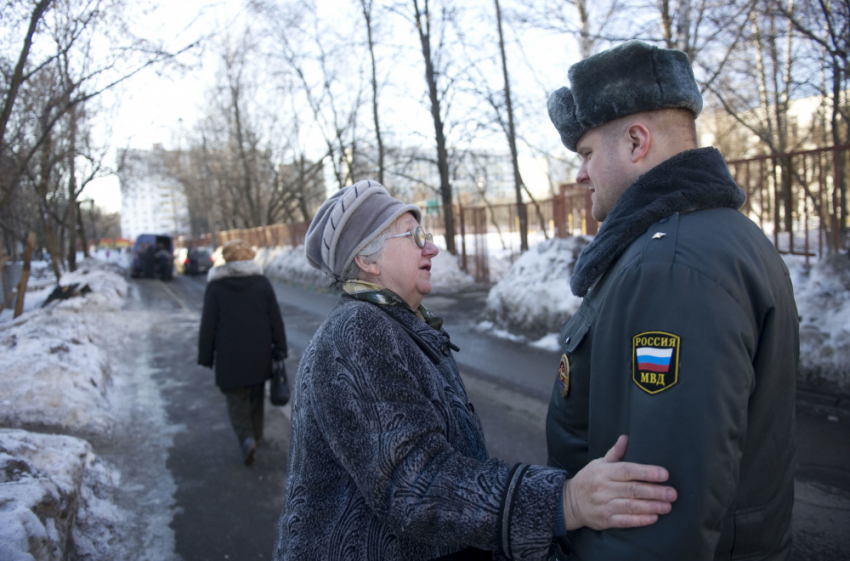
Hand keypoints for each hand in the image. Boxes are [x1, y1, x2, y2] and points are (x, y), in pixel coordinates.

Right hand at [562, 435, 676, 530]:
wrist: (569, 502)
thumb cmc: (589, 479)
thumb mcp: (599, 464)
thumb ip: (615, 453)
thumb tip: (626, 438)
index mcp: (604, 472)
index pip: (627, 470)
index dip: (646, 472)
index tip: (664, 474)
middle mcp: (603, 488)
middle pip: (632, 489)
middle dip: (654, 491)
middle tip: (672, 493)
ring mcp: (603, 505)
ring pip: (630, 506)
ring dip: (650, 507)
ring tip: (667, 506)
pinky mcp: (604, 520)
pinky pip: (624, 521)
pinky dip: (639, 520)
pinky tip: (653, 518)